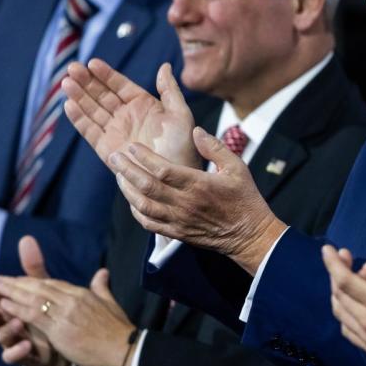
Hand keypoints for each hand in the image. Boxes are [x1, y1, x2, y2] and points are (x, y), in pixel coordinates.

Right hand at [0, 236, 68, 365]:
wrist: (64, 344)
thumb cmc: (45, 313)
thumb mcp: (40, 290)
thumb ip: (32, 268)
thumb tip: (26, 238)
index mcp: (7, 304)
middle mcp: (6, 322)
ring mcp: (14, 340)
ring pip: (1, 336)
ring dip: (7, 329)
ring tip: (18, 323)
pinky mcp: (25, 356)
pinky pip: (15, 356)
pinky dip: (18, 351)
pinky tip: (27, 346)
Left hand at [0, 238, 134, 365]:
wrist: (124, 349)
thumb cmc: (119, 330)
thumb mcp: (110, 304)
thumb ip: (101, 288)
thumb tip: (102, 272)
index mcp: (83, 293)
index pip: (53, 283)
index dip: (33, 282)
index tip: (18, 280)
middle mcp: (72, 299)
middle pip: (40, 287)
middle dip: (17, 283)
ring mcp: (65, 313)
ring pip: (33, 298)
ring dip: (12, 292)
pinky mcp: (60, 329)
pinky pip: (34, 315)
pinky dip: (17, 309)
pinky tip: (4, 305)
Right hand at [64, 59, 197, 168]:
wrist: (174, 179)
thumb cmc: (184, 147)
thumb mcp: (180, 115)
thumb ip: (170, 90)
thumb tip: (165, 66)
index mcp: (143, 105)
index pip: (120, 85)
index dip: (106, 74)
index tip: (92, 63)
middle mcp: (127, 117)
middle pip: (102, 95)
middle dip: (86, 81)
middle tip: (72, 68)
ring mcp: (115, 132)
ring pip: (92, 110)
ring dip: (79, 96)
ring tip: (66, 82)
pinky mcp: (106, 149)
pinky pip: (90, 131)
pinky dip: (79, 119)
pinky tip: (69, 105)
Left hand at [109, 128, 285, 272]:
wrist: (250, 235)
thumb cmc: (244, 198)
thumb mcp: (237, 167)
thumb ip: (214, 147)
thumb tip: (195, 131)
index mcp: (199, 185)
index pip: (163, 170)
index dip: (144, 157)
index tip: (132, 146)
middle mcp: (185, 204)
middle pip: (147, 186)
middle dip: (127, 170)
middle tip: (115, 156)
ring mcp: (179, 220)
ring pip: (144, 206)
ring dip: (128, 190)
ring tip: (119, 175)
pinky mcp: (177, 233)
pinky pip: (149, 223)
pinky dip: (136, 211)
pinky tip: (132, 199)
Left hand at [323, 235, 365, 365]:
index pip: (345, 281)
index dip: (334, 263)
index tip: (328, 249)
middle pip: (339, 295)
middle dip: (336, 273)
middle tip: (343, 258)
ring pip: (340, 313)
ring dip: (338, 293)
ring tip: (344, 278)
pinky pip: (347, 330)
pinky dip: (344, 313)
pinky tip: (351, 305)